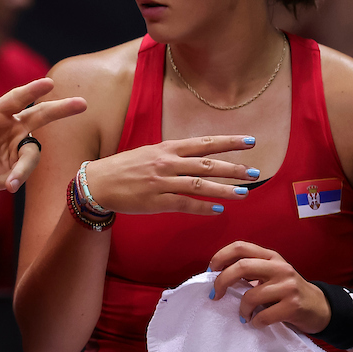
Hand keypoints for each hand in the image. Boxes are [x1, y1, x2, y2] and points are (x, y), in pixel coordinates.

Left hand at [0, 77, 86, 222]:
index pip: (15, 99)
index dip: (32, 90)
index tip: (49, 83)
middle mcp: (11, 127)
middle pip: (41, 115)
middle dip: (61, 109)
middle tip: (82, 104)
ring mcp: (17, 147)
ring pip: (32, 154)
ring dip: (23, 170)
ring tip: (8, 184)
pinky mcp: (17, 167)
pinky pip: (19, 174)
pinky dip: (8, 181)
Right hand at [83, 135, 257, 215]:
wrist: (97, 182)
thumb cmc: (124, 168)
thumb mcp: (150, 153)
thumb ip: (173, 155)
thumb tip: (197, 157)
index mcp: (168, 149)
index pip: (205, 144)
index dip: (229, 143)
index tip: (250, 141)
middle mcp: (167, 163)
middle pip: (207, 164)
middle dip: (234, 168)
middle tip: (255, 172)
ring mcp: (161, 182)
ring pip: (199, 185)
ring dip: (224, 189)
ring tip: (244, 193)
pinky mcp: (155, 201)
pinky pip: (184, 204)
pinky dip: (202, 207)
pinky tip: (218, 210)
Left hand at [209, 241, 331, 333]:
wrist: (318, 307)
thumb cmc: (286, 291)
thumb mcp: (270, 274)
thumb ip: (250, 271)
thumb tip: (216, 276)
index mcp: (271, 256)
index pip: (240, 246)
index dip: (220, 257)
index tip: (211, 271)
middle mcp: (280, 267)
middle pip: (242, 267)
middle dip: (221, 282)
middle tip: (215, 296)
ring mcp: (288, 285)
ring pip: (250, 296)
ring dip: (241, 310)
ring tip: (244, 316)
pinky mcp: (293, 305)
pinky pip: (263, 316)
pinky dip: (255, 322)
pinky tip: (257, 322)